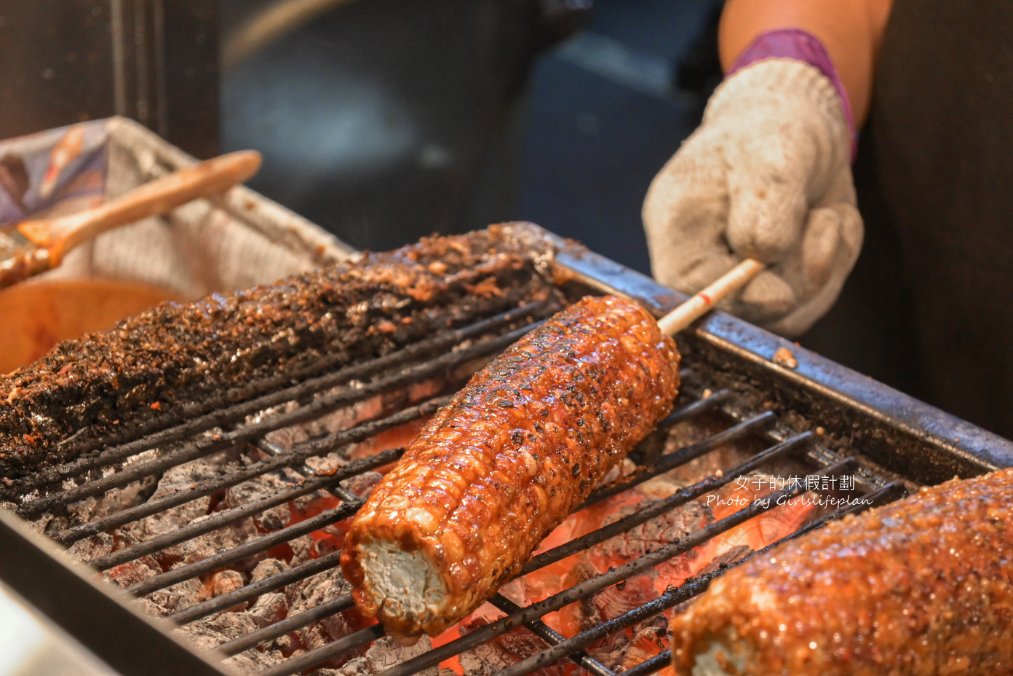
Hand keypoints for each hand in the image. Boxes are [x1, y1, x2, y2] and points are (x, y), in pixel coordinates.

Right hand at [643, 59, 861, 335]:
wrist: (797, 119)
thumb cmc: (771, 127)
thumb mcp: (772, 153)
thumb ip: (766, 207)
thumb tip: (765, 260)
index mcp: (678, 231)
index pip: (694, 292)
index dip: (741, 293)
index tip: (780, 263)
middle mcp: (702, 266)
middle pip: (746, 312)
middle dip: (799, 272)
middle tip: (824, 217)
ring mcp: (741, 281)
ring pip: (789, 312)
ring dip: (826, 261)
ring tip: (827, 212)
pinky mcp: (777, 285)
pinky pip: (814, 300)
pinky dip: (836, 260)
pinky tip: (829, 220)